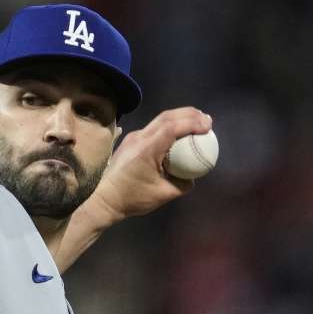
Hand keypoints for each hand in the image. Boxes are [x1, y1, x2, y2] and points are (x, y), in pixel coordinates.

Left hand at [89, 107, 212, 221]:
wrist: (103, 199)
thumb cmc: (132, 198)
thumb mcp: (163, 194)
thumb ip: (183, 184)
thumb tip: (193, 176)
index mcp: (147, 149)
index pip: (173, 127)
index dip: (193, 123)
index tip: (208, 126)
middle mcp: (139, 138)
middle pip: (167, 116)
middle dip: (190, 114)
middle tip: (207, 120)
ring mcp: (133, 137)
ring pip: (159, 119)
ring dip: (180, 117)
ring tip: (196, 122)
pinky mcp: (130, 141)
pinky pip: (153, 127)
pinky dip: (169, 125)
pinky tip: (178, 133)